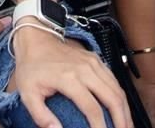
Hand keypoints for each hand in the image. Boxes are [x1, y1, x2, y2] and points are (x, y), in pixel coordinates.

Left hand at [12, 28, 131, 127]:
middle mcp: (86, 69)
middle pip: (112, 98)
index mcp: (69, 78)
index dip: (100, 127)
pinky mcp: (95, 59)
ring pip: (117, 88)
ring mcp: (93, 62)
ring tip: (127, 126)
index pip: (92, 108)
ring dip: (125, 110)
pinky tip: (121, 108)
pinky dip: (120, 96)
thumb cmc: (31, 66)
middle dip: (121, 120)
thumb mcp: (27, 93)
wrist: (36, 36)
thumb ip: (41, 116)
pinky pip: (113, 79)